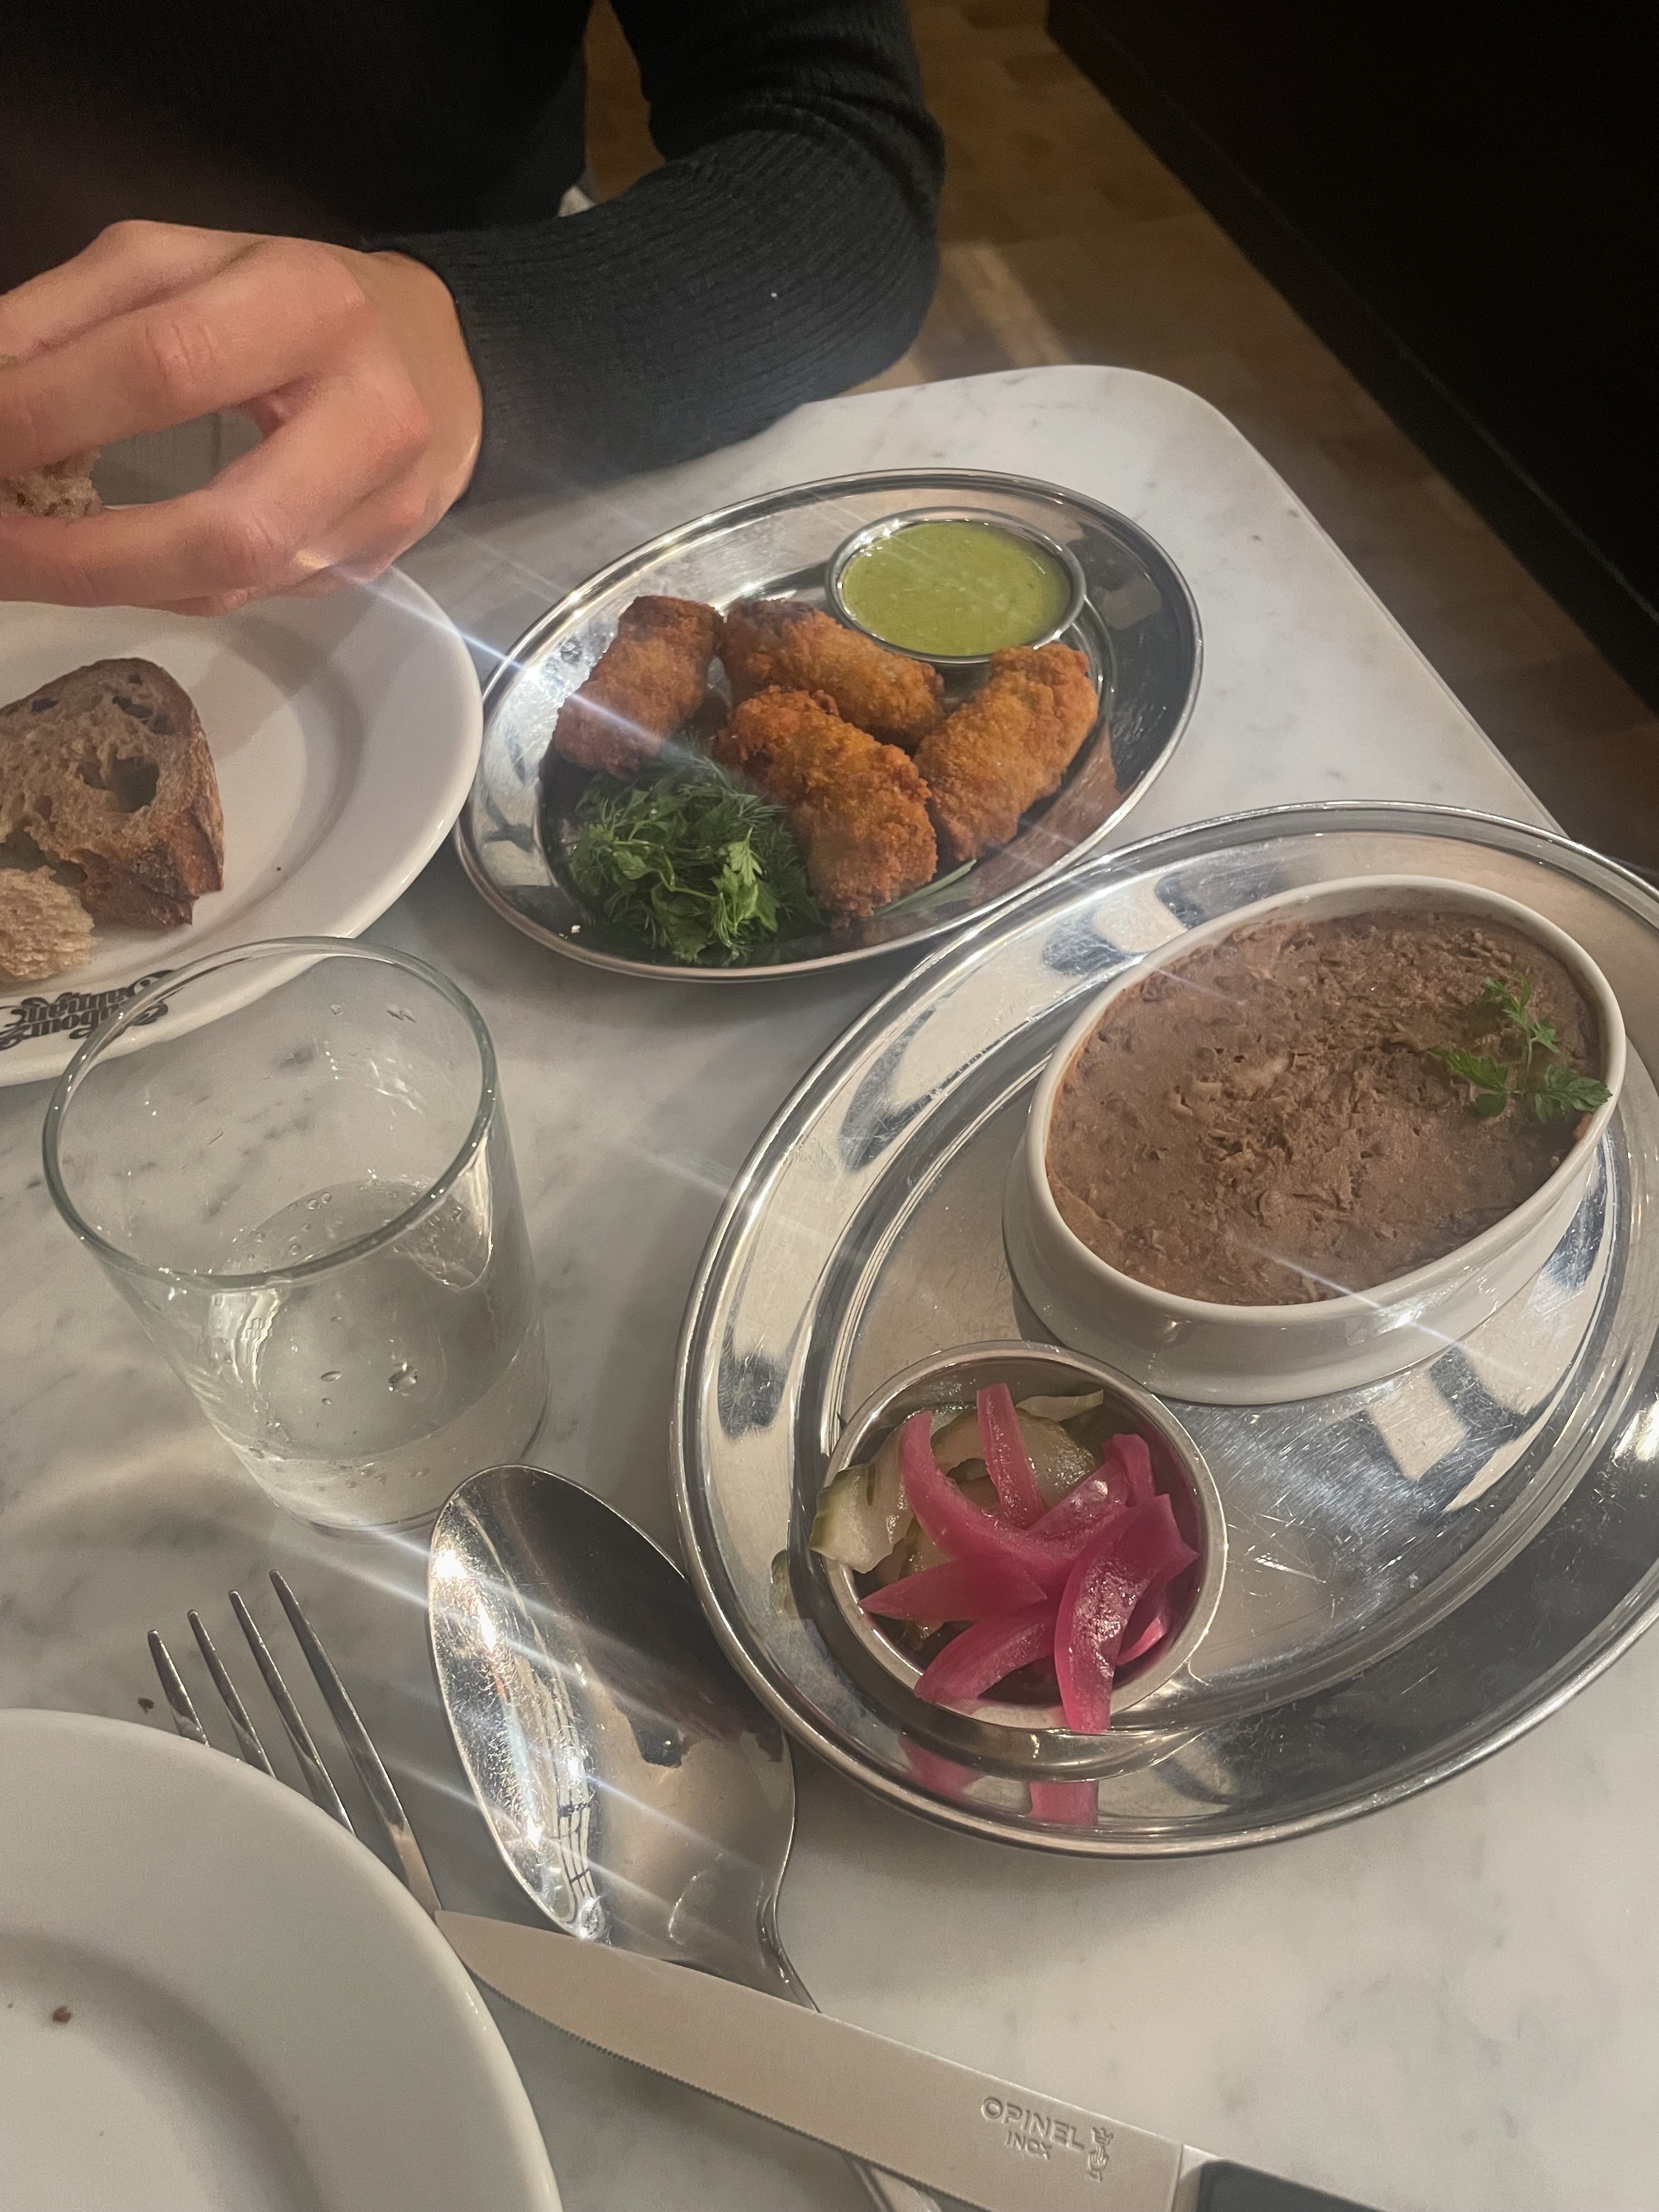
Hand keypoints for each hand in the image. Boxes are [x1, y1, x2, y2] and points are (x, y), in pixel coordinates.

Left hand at [0, 221, 482, 613]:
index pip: (164, 367)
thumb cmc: (295, 298)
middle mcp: (369, 418)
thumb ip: (72, 313)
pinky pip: (247, 596)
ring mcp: (383, 509)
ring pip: (234, 584)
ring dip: (106, 585)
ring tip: (21, 561)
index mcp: (308, 306)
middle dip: (81, 554)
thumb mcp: (179, 263)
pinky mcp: (377, 562)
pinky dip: (157, 585)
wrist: (445, 355)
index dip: (50, 413)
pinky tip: (105, 562)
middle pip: (223, 527)